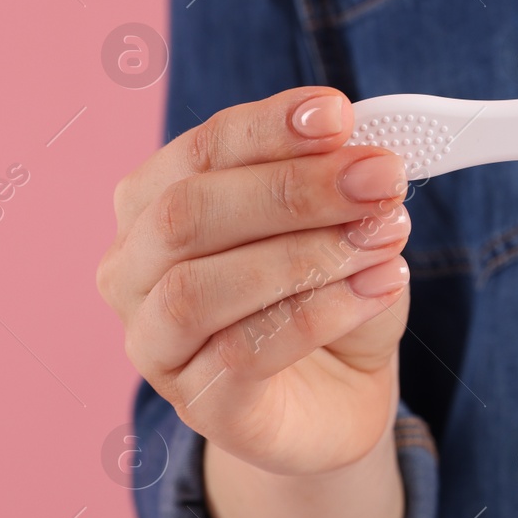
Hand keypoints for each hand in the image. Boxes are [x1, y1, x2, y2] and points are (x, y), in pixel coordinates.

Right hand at [97, 87, 413, 476]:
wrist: (339, 398)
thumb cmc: (328, 296)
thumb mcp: (342, 226)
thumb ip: (340, 183)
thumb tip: (366, 151)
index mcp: (155, 204)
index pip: (200, 150)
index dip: (269, 128)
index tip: (338, 114)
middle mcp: (132, 271)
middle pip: (188, 213)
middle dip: (293, 189)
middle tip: (380, 179)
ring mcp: (154, 344)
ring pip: (201, 287)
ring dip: (305, 254)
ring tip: (385, 237)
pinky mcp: (199, 404)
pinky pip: (243, 352)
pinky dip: (321, 311)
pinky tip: (380, 287)